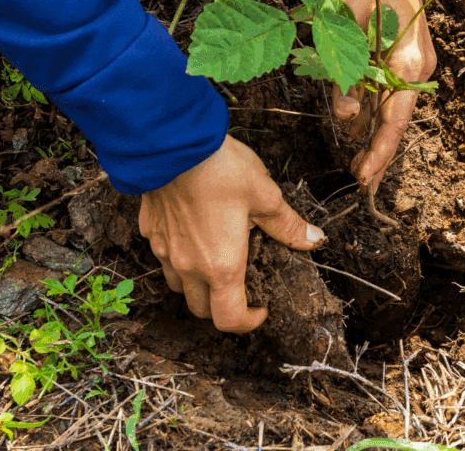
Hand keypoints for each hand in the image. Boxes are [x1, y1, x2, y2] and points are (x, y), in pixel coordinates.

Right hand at [138, 134, 324, 333]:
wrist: (173, 143)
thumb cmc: (221, 169)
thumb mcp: (265, 195)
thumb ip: (288, 225)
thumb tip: (314, 239)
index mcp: (221, 265)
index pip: (229, 319)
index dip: (248, 322)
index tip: (262, 308)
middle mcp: (188, 266)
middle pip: (201, 308)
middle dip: (223, 307)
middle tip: (244, 286)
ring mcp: (164, 249)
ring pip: (178, 285)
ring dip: (198, 285)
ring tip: (218, 260)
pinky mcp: (149, 229)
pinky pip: (164, 255)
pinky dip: (179, 256)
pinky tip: (194, 231)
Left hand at [332, 0, 436, 193]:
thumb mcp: (346, 24)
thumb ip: (345, 71)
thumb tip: (348, 117)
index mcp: (408, 60)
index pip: (394, 117)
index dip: (380, 151)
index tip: (364, 177)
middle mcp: (418, 68)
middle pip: (398, 121)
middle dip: (381, 154)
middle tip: (362, 183)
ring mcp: (416, 66)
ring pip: (395, 110)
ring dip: (379, 138)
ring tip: (362, 168)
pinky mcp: (408, 61)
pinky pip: (392, 95)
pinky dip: (379, 116)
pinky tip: (367, 134)